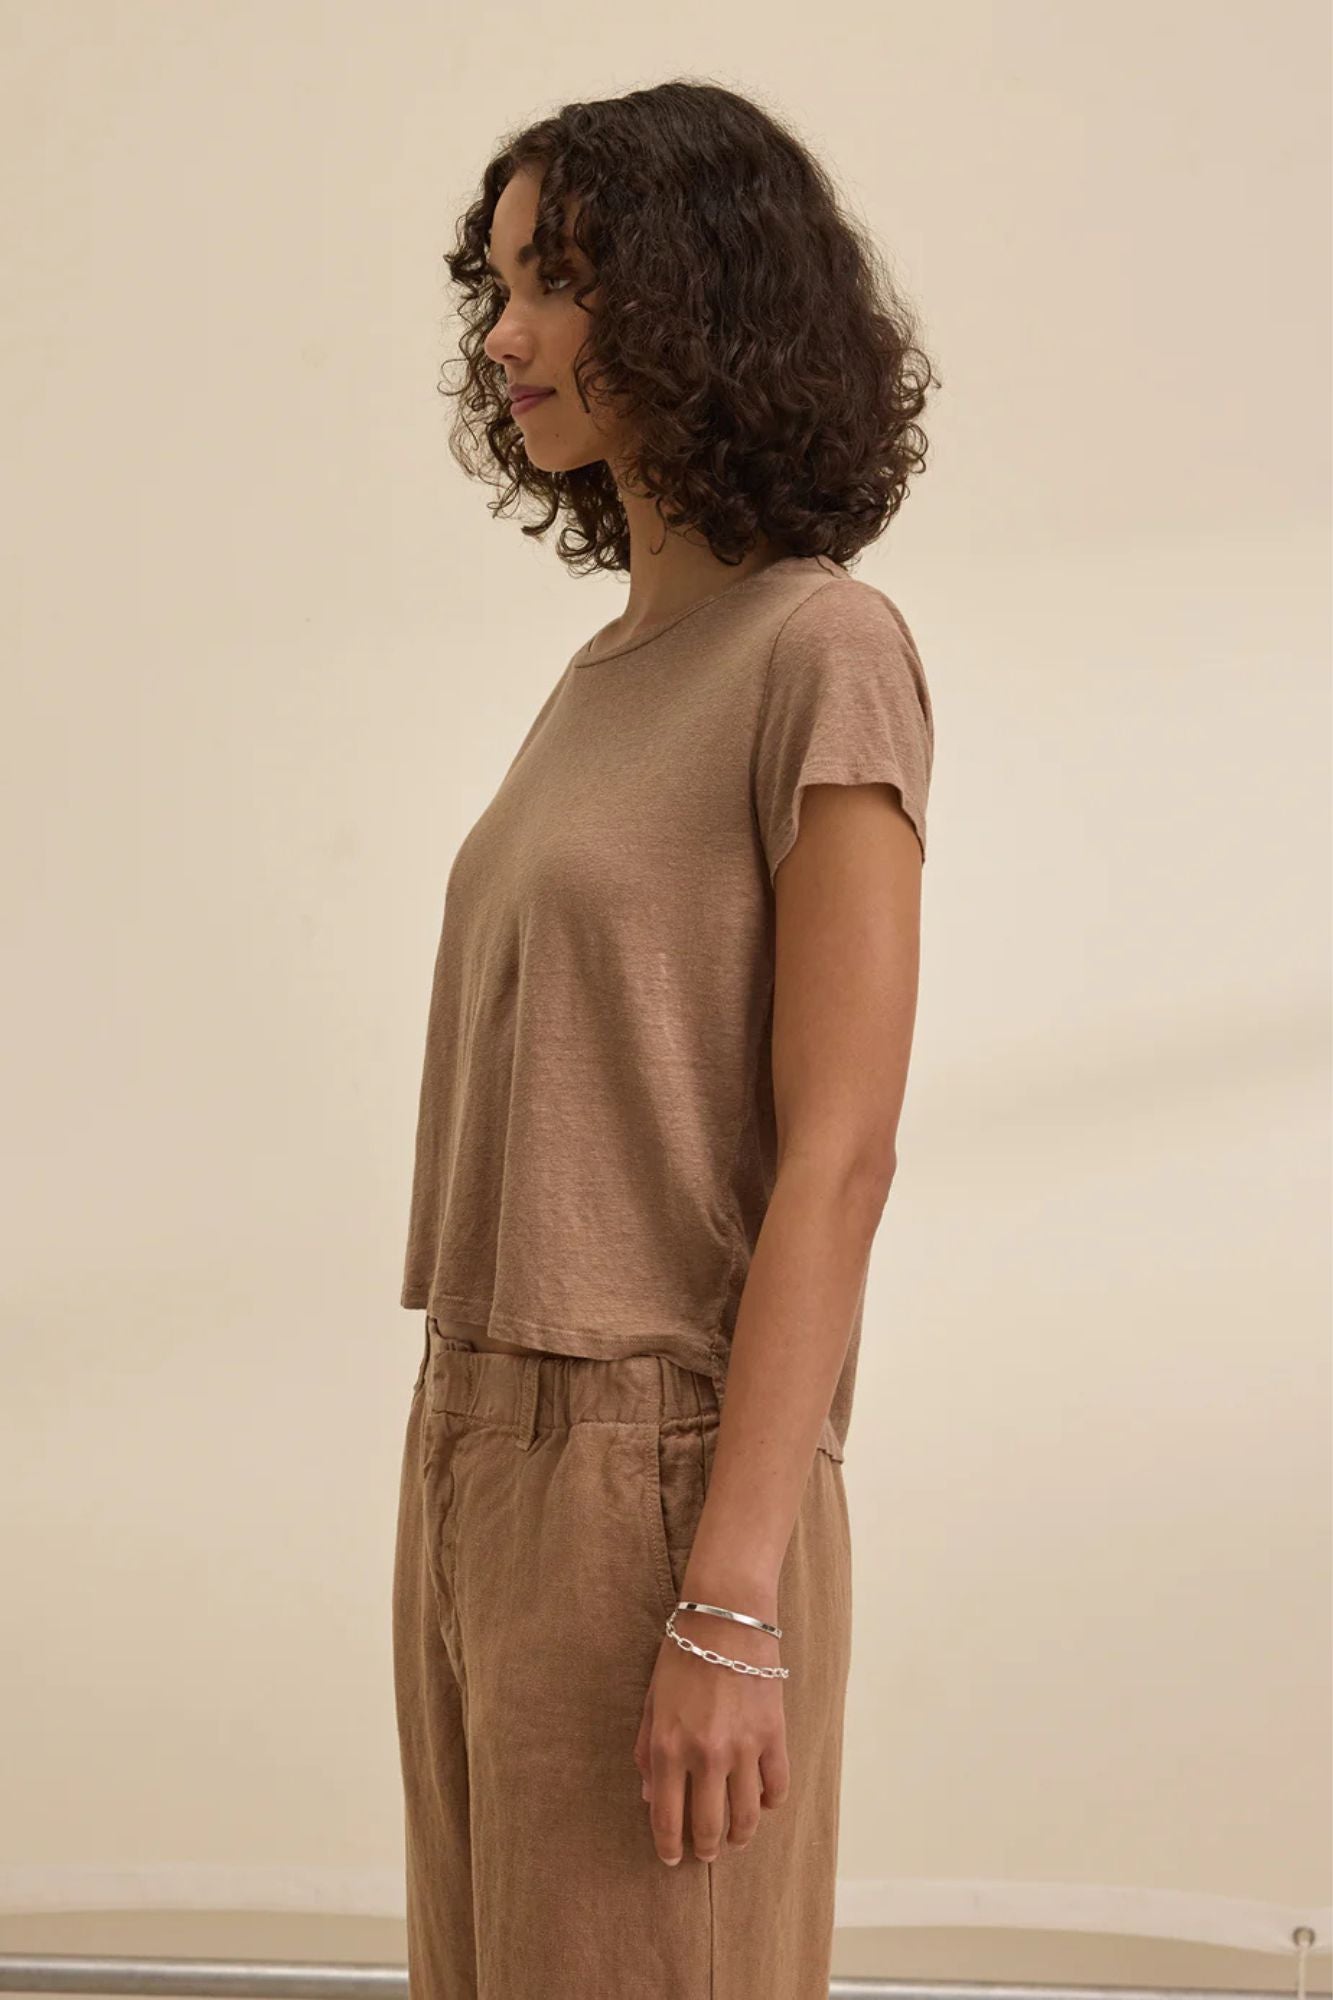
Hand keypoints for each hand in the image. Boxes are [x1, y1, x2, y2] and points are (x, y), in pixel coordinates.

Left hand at [632, 1607, 789, 1864]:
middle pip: (709, 1826)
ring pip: (746, 1817)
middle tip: (706, 1853)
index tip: (672, 1858)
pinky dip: (769, 1804)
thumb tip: (651, 1797)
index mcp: (668, 1747)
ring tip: (735, 1840)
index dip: (669, 1846)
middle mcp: (705, 1755)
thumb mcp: (651, 1701)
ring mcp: (743, 1748)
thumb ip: (646, 1751)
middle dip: (706, 1849)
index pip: (667, 1817)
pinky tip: (761, 1804)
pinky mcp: (773, 1735)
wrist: (726, 1616)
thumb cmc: (681, 1655)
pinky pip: (776, 1788)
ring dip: (739, 1837)